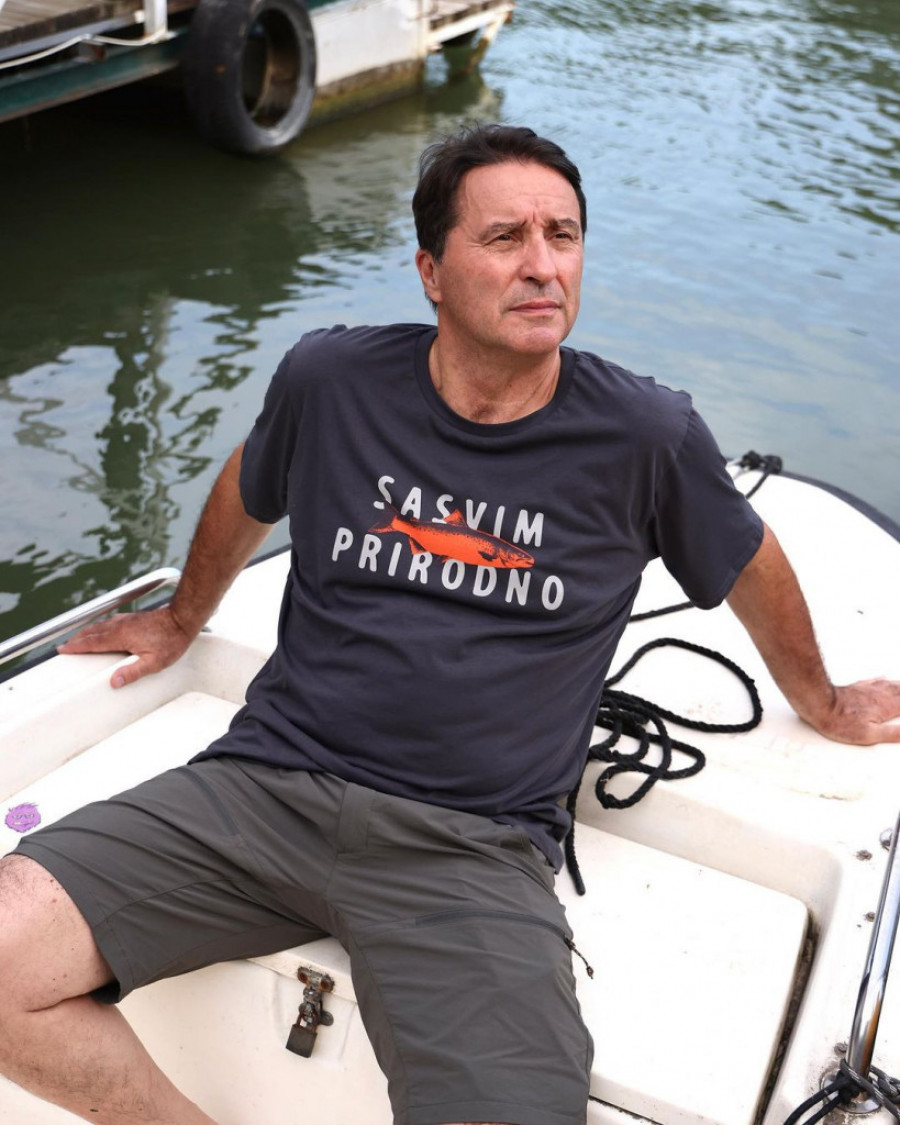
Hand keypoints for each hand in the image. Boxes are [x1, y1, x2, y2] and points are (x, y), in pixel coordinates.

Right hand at [57, 606, 194, 688]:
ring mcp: (127, 620)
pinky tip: (104, 628)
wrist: (183, 618)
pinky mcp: (134, 617)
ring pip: (101, 625)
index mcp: (121, 637)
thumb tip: (114, 681)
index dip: (76, 647)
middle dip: (77, 639)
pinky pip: (110, 621)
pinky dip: (101, 626)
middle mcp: (120, 626)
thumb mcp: (154, 663)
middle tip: (66, 645)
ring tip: (80, 637)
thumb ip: (133, 672)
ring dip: (88, 631)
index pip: (92, 643)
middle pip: (92, 632)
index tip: (63, 649)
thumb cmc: (171, 640)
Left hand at [805, 679, 899, 744]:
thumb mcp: (870, 735)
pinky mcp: (857, 687)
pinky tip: (884, 677)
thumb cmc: (840, 721)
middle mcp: (880, 695)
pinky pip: (875, 681)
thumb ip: (894, 733)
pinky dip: (884, 679)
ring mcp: (868, 690)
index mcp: (886, 707)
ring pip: (891, 684)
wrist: (819, 704)